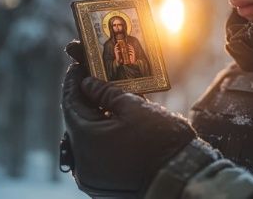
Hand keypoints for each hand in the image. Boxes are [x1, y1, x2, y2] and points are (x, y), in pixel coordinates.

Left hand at [62, 41, 196, 196]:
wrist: (182, 176)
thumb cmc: (161, 141)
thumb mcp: (134, 107)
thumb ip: (106, 93)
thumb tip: (88, 83)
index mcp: (86, 141)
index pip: (70, 104)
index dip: (72, 82)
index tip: (77, 67)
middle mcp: (83, 163)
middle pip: (77, 122)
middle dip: (85, 99)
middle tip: (93, 78)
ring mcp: (92, 177)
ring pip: (87, 139)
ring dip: (94, 118)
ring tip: (106, 98)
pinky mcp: (104, 184)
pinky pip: (96, 154)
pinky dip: (102, 136)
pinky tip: (114, 120)